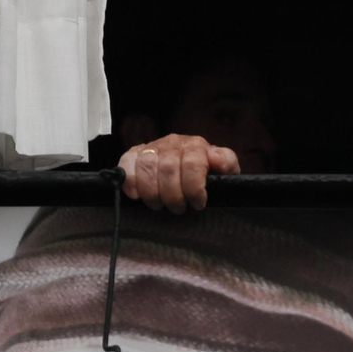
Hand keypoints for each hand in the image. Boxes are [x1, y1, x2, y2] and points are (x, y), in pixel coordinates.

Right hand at [117, 134, 240, 213]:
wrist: (193, 169)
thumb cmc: (209, 174)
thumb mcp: (225, 170)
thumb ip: (226, 162)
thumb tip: (214, 156)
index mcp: (196, 146)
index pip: (192, 164)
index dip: (194, 188)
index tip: (197, 204)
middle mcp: (173, 142)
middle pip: (168, 168)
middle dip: (173, 195)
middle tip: (178, 209)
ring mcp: (153, 146)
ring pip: (147, 166)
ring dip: (152, 192)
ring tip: (159, 205)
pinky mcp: (136, 153)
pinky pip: (127, 160)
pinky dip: (130, 179)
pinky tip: (135, 195)